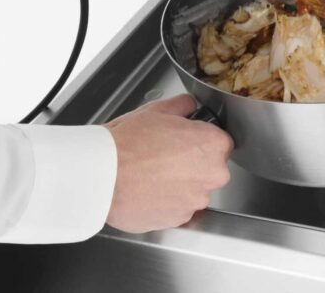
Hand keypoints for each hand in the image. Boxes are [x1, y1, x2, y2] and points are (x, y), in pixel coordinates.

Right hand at [104, 94, 232, 232]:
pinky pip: (180, 207)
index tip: (187, 139)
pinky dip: (169, 201)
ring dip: (182, 183)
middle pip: (212, 167)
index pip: (221, 141)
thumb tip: (188, 106)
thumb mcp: (157, 110)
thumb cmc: (128, 142)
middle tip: (167, 154)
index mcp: (211, 144)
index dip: (202, 138)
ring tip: (154, 173)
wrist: (103, 176)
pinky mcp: (179, 219)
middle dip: (194, 162)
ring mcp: (196, 200)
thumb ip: (182, 106)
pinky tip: (149, 189)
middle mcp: (211, 174)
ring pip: (195, 189)